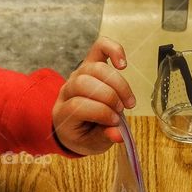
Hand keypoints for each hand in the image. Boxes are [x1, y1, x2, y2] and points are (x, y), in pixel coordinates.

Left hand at [52, 36, 135, 155]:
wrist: (75, 126)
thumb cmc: (84, 135)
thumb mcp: (92, 144)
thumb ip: (104, 138)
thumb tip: (118, 135)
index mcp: (63, 113)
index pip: (78, 105)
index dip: (100, 112)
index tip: (115, 122)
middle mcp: (67, 91)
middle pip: (84, 83)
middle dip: (109, 97)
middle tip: (121, 111)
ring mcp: (77, 75)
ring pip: (95, 68)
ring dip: (117, 84)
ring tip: (128, 101)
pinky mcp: (90, 64)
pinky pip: (99, 48)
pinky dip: (113, 50)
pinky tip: (123, 64)